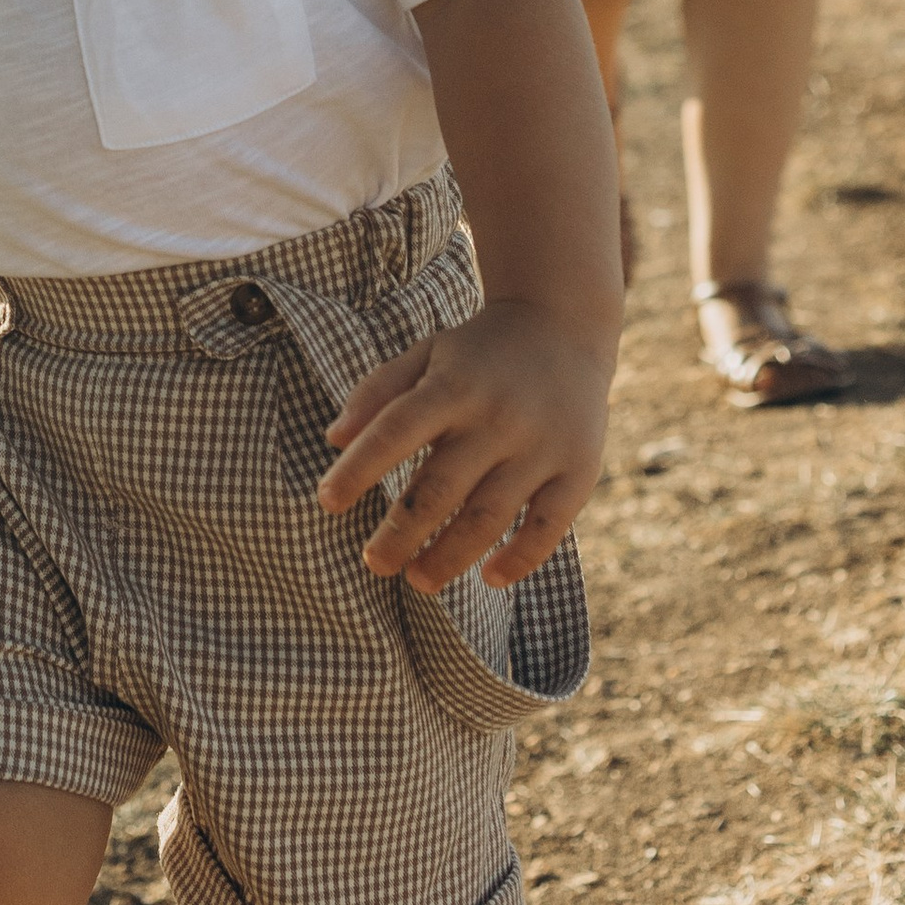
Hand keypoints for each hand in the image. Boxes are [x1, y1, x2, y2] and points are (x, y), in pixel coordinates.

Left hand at [316, 300, 610, 595]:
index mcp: (453, 385)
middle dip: (401, 533)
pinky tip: (489, 578)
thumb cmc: (479, 351)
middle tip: (374, 564)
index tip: (327, 501)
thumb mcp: (427, 353)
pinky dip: (520, 559)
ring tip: (418, 579)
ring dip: (450, 556)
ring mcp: (541, 447)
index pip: (396, 430)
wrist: (563, 324)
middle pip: (440, 487)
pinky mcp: (578, 470)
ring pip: (489, 517)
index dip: (358, 468)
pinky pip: (548, 528)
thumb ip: (378, 391)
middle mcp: (496, 417)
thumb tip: (332, 438)